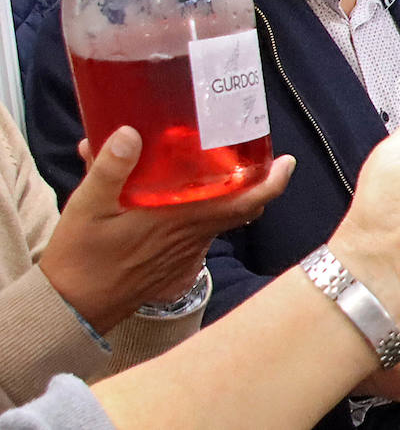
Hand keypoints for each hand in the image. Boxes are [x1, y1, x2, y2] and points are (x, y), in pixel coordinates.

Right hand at [40, 128, 294, 332]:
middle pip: (241, 207)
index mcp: (181, 219)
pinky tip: (175, 199)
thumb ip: (110, 168)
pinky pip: (200, 235)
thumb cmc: (79, 258)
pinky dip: (199, 215)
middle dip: (254, 180)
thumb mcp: (86, 206)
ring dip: (223, 196)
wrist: (70, 310)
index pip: (246, 201)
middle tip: (252, 153)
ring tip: (209, 168)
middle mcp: (193, 237)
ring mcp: (187, 254)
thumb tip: (131, 132)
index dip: (273, 182)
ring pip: (220, 219)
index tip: (287, 161)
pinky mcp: (176, 266)